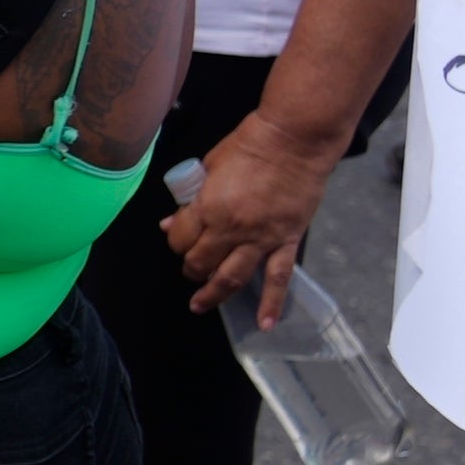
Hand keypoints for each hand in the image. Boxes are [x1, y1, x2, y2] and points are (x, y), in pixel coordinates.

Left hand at [164, 109, 347, 329]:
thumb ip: (190, 197)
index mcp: (209, 207)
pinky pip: (278, 278)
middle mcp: (232, 228)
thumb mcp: (208, 166)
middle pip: (201, 261)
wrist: (294, 140)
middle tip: (189, 269)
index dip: (175, 242)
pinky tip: (264, 324)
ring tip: (200, 305)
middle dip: (190, 268)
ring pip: (232, 276)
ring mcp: (261, 238)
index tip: (178, 239)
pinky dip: (271, 303)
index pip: (181, 239)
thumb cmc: (249, 145)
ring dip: (213, 293)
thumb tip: (170, 222)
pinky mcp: (286, 240)